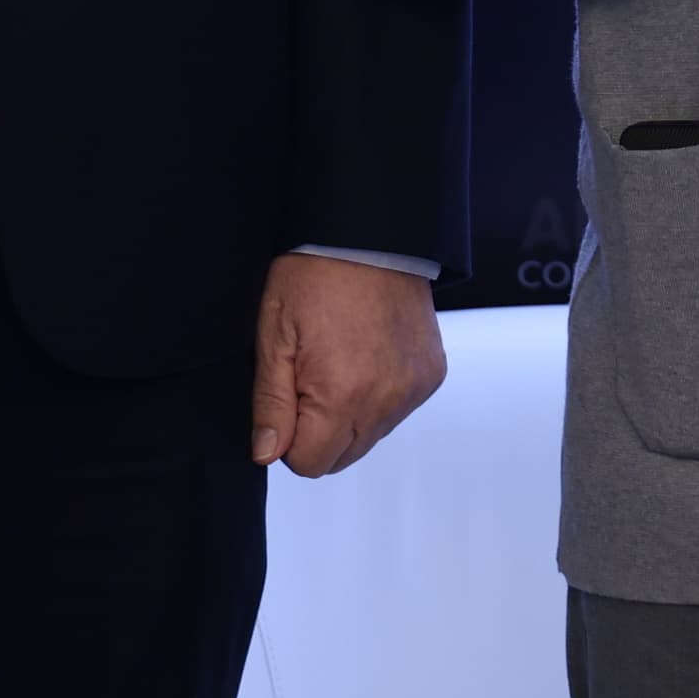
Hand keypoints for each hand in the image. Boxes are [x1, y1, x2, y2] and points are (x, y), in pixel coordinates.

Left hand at [250, 254, 446, 475]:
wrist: (372, 234)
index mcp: (342, 395)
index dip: (290, 438)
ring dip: (351, 414)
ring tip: (340, 361)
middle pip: (343, 456)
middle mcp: (386, 400)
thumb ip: (271, 403)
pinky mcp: (431, 376)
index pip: (310, 464)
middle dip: (320, 430)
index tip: (289, 397)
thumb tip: (267, 454)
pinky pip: (397, 410)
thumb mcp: (275, 335)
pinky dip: (380, 395)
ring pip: (371, 435)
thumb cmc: (317, 275)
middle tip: (311, 376)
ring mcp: (413, 389)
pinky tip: (367, 356)